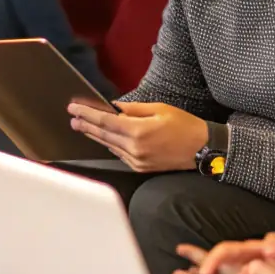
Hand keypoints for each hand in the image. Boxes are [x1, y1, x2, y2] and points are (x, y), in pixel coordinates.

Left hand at [68, 101, 206, 173]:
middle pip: (103, 135)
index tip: (74, 108)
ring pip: (109, 145)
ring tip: (82, 126)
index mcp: (139, 131)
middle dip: (85, 125)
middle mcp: (134, 148)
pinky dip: (110, 144)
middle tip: (72, 118)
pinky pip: (119, 154)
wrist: (202, 149)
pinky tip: (103, 138)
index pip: (105, 121)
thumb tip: (115, 106)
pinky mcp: (140, 167)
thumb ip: (134, 108)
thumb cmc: (184, 126)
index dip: (87, 114)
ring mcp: (137, 160)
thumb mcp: (160, 109)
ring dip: (94, 135)